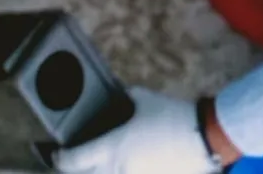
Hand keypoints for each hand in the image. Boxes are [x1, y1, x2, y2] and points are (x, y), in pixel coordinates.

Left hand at [52, 88, 221, 173]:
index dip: (60, 159)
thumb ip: (124, 98)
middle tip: (80, 160)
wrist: (205, 137)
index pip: (74, 161)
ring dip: (103, 170)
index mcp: (112, 148)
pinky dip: (125, 170)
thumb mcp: (142, 99)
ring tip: (107, 160)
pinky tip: (130, 164)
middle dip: (80, 169)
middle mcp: (119, 169)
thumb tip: (117, 96)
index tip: (57, 155)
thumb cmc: (172, 115)